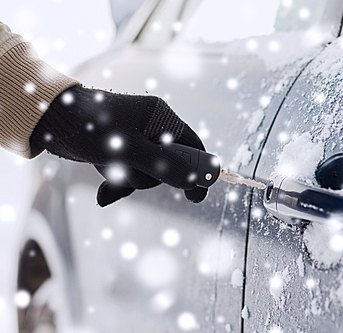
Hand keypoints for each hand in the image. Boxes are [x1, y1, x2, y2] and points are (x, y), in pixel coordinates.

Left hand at [30, 85, 208, 205]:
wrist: (48, 118)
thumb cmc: (89, 126)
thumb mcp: (127, 149)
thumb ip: (162, 165)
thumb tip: (192, 181)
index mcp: (161, 118)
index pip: (192, 146)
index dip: (198, 170)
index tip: (195, 195)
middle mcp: (153, 127)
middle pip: (170, 163)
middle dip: (151, 177)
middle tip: (130, 176)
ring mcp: (137, 139)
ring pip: (149, 171)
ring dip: (130, 181)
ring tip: (109, 178)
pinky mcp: (122, 149)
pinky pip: (132, 172)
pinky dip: (120, 183)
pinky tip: (105, 194)